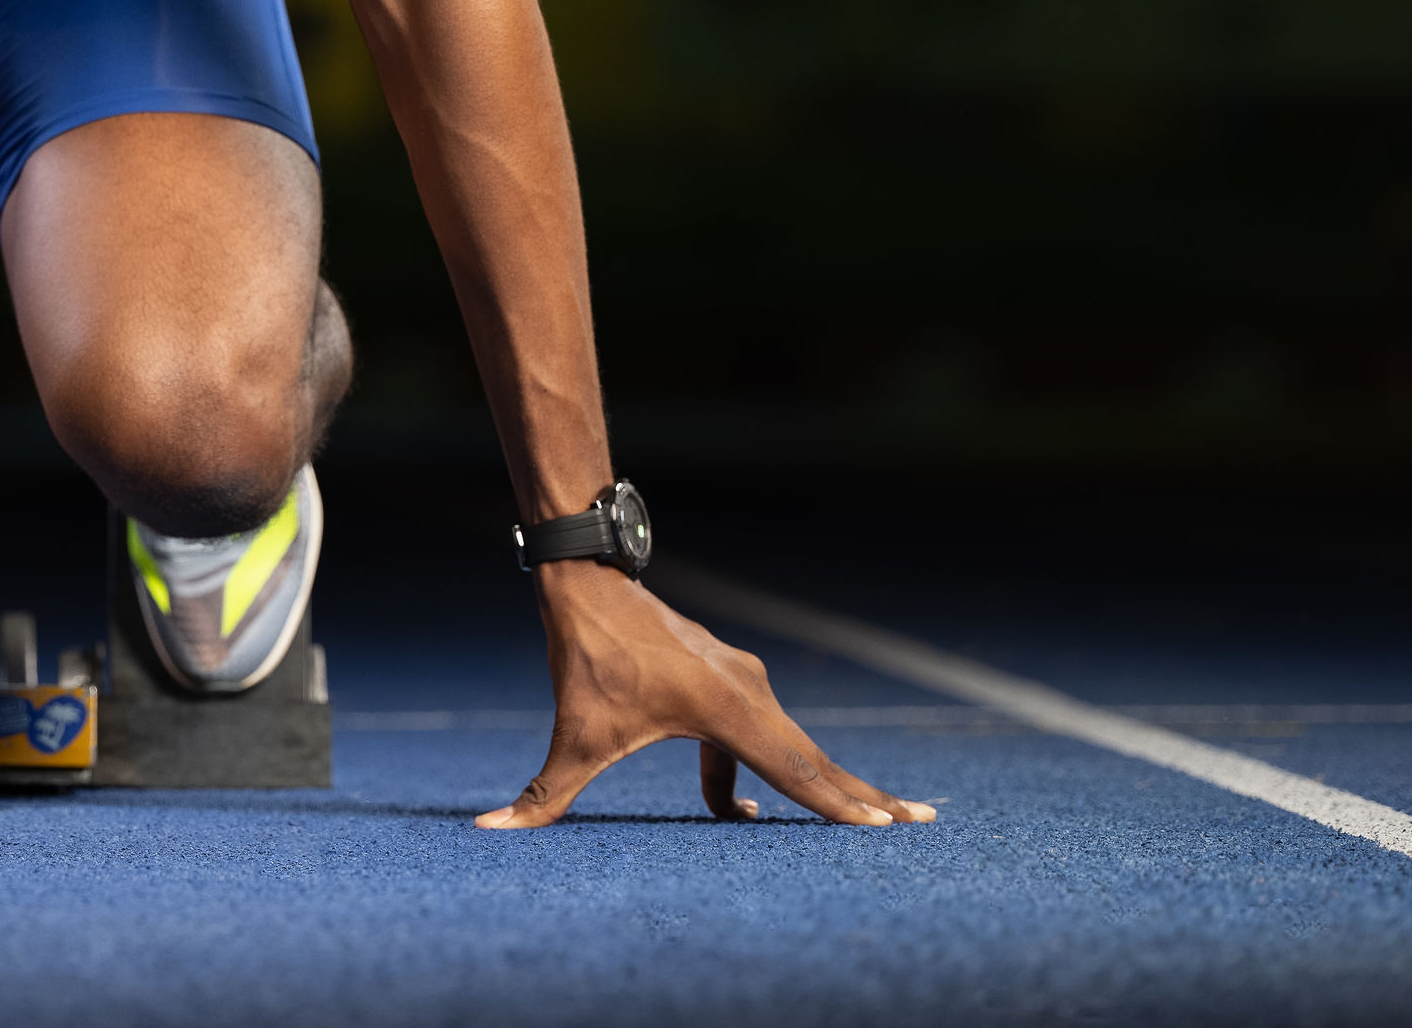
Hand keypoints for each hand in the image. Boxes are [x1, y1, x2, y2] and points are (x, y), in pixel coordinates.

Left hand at [474, 564, 935, 829]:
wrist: (591, 580)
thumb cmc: (586, 658)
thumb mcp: (572, 734)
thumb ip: (543, 793)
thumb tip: (490, 832)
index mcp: (724, 711)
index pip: (794, 772)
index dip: (840, 806)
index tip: (888, 827)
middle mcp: (749, 693)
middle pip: (814, 760)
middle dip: (864, 797)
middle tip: (920, 824)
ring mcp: (744, 682)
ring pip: (793, 747)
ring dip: (827, 784)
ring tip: (879, 817)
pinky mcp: (729, 679)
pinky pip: (759, 737)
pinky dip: (773, 772)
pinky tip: (745, 816)